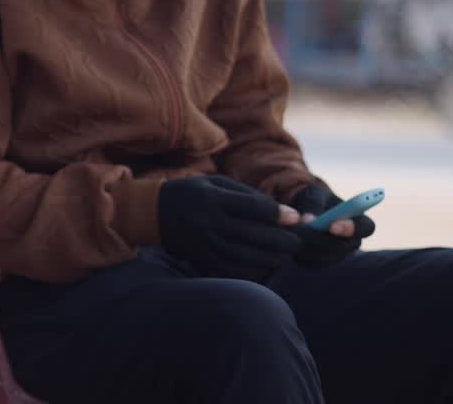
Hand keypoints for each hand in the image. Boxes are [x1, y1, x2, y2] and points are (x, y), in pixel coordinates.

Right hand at [157, 175, 301, 281]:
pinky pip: (231, 269)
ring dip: (270, 258)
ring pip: (245, 256)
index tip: (296, 219)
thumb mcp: (217, 184)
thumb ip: (249, 197)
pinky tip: (264, 264)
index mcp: (213, 198)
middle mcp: (208, 222)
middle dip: (281, 241)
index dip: (278, 214)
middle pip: (253, 235)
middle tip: (298, 242)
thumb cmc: (194, 193)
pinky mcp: (200, 259)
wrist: (154, 212)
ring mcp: (203, 243)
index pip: (253, 208)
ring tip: (284, 255)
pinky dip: (252, 269)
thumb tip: (285, 214)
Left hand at [289, 184, 375, 266]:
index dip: (351, 228)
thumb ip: (313, 203)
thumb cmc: (313, 199)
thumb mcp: (313, 194)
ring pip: (325, 257)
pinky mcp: (319, 263)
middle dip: (322, 238)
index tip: (332, 225)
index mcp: (359, 222)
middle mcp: (351, 242)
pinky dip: (299, 251)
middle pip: (343, 247)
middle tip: (303, 228)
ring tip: (292, 229)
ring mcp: (336, 256)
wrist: (299, 210)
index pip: (366, 228)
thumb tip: (309, 220)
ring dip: (307, 244)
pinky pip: (310, 262)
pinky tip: (289, 238)